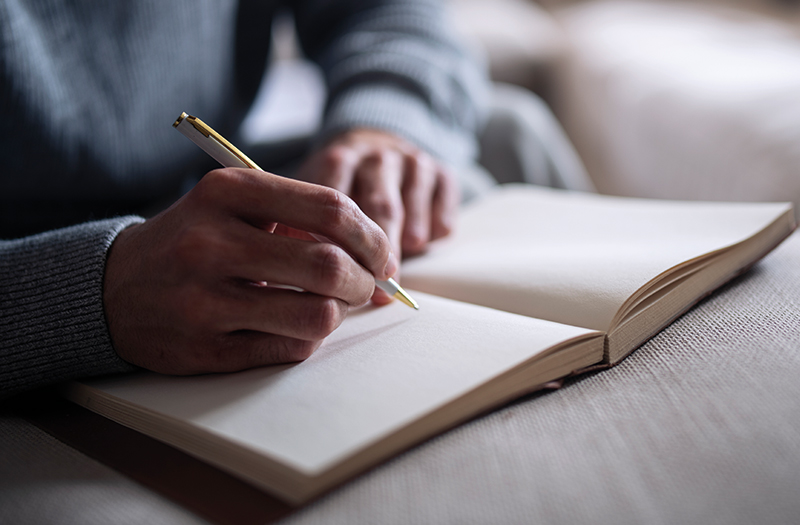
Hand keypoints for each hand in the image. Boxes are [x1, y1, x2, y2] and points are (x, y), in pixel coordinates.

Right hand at [103, 168, 396, 374]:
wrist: (113, 288)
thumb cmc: (192, 242)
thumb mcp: (232, 206)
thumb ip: (297, 216)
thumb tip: (376, 254)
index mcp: (227, 193)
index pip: (331, 209)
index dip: (373, 237)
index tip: (383, 256)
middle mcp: (212, 243)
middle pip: (328, 265)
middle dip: (364, 281)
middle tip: (366, 287)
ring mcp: (205, 300)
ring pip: (316, 315)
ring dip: (338, 314)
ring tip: (330, 307)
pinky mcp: (204, 348)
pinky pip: (289, 349)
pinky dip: (307, 340)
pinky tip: (294, 326)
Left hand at [296, 129, 459, 259]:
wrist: (376, 145)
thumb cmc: (341, 185)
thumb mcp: (314, 193)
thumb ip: (304, 225)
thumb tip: (300, 272)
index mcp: (339, 160)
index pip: (337, 199)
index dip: (340, 241)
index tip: (338, 274)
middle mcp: (376, 156)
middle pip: (380, 204)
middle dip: (379, 248)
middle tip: (376, 283)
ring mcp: (411, 161)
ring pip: (413, 198)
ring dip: (411, 232)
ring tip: (405, 258)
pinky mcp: (442, 170)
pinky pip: (444, 197)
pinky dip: (436, 223)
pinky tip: (425, 243)